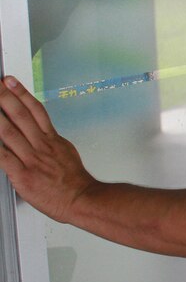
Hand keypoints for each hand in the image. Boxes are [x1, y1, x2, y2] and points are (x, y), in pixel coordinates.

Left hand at [0, 77, 96, 223]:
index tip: (11, 82)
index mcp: (52, 139)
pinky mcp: (23, 175)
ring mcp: (32, 160)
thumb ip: (50, 141)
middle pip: (21, 116)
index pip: (35, 110)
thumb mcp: (66, 152)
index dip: (21, 94)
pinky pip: (4, 159)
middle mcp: (41, 146)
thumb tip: (40, 134)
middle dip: (5, 98)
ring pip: (10, 134)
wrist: (81, 199)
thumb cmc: (74, 180)